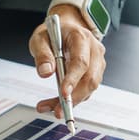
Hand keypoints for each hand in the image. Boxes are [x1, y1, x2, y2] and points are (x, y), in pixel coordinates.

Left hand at [29, 4, 105, 118]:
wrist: (67, 28)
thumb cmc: (54, 33)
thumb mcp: (40, 38)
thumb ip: (42, 54)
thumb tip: (45, 72)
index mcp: (81, 38)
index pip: (80, 62)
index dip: (73, 80)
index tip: (63, 94)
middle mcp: (94, 50)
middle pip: (90, 79)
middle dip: (74, 98)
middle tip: (57, 111)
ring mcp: (98, 63)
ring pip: (89, 88)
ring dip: (72, 102)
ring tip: (49, 107)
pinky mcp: (95, 73)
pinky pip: (86, 90)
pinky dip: (72, 100)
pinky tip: (56, 104)